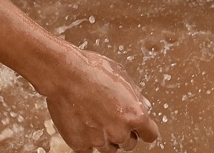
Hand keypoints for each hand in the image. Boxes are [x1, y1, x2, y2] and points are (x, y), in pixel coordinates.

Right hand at [40, 44, 160, 149]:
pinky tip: (82, 126)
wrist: (63, 72)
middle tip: (109, 117)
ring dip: (105, 138)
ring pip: (110, 149)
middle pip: (129, 143)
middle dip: (122, 132)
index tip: (137, 127)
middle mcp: (120, 131)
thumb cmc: (91, 69)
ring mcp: (100, 140)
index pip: (150, 135)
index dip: (143, 129)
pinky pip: (88, 150)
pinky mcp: (80, 144)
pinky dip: (86, 141)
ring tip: (93, 119)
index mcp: (136, 115)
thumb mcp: (121, 75)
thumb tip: (145, 106)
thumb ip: (136, 95)